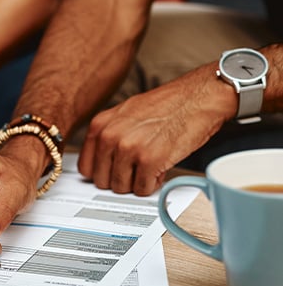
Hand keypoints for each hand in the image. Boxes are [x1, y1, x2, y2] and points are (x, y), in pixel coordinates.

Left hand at [77, 69, 231, 195]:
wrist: (199, 97)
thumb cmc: (168, 105)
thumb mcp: (126, 113)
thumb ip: (109, 134)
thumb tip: (100, 160)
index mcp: (101, 125)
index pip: (85, 167)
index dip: (101, 173)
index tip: (112, 173)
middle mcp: (111, 136)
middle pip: (102, 180)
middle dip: (120, 179)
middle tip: (136, 169)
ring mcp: (129, 149)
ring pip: (121, 187)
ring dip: (137, 182)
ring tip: (150, 164)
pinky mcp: (150, 160)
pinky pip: (143, 189)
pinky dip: (153, 183)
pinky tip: (161, 167)